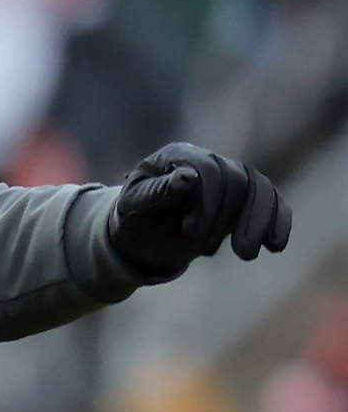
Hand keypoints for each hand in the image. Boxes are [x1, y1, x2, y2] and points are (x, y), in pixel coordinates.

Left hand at [109, 143, 291, 279]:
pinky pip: (269, 200)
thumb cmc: (132, 218)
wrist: (141, 235)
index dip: (205, 201)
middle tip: (208, 252)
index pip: (206, 169)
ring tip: (247, 255)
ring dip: (258, 222)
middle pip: (236, 179)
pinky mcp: (243, 195)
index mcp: (176, 156)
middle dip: (227, 217)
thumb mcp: (132, 208)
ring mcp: (229, 175)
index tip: (191, 234)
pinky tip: (276, 245)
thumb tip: (187, 179)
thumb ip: (155, 192)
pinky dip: (277, 220)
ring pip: (258, 188)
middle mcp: (207, 160)